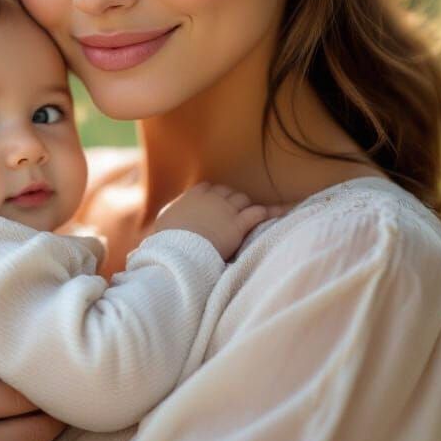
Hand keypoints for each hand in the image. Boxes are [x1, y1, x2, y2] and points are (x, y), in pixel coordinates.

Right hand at [151, 182, 288, 260]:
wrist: (179, 252)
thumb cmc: (167, 241)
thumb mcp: (162, 224)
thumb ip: (167, 219)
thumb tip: (158, 225)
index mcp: (192, 196)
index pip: (208, 188)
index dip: (214, 196)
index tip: (215, 203)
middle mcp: (211, 199)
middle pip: (228, 193)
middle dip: (232, 201)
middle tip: (234, 213)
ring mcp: (225, 210)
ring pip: (242, 201)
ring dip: (246, 207)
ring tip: (253, 213)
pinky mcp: (237, 225)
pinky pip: (257, 213)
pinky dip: (270, 212)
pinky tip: (281, 211)